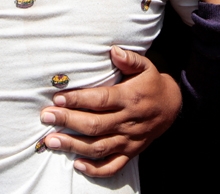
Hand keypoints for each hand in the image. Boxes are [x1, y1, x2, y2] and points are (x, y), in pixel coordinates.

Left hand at [38, 46, 180, 176]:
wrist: (173, 107)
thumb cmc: (152, 84)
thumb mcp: (146, 67)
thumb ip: (130, 59)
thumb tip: (113, 50)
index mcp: (130, 98)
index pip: (101, 100)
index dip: (78, 100)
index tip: (58, 98)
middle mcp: (128, 121)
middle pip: (95, 125)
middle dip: (68, 121)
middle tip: (46, 117)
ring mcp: (129, 140)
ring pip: (99, 147)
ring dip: (73, 145)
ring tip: (51, 141)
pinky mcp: (131, 153)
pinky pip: (113, 166)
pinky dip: (95, 169)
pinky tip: (77, 165)